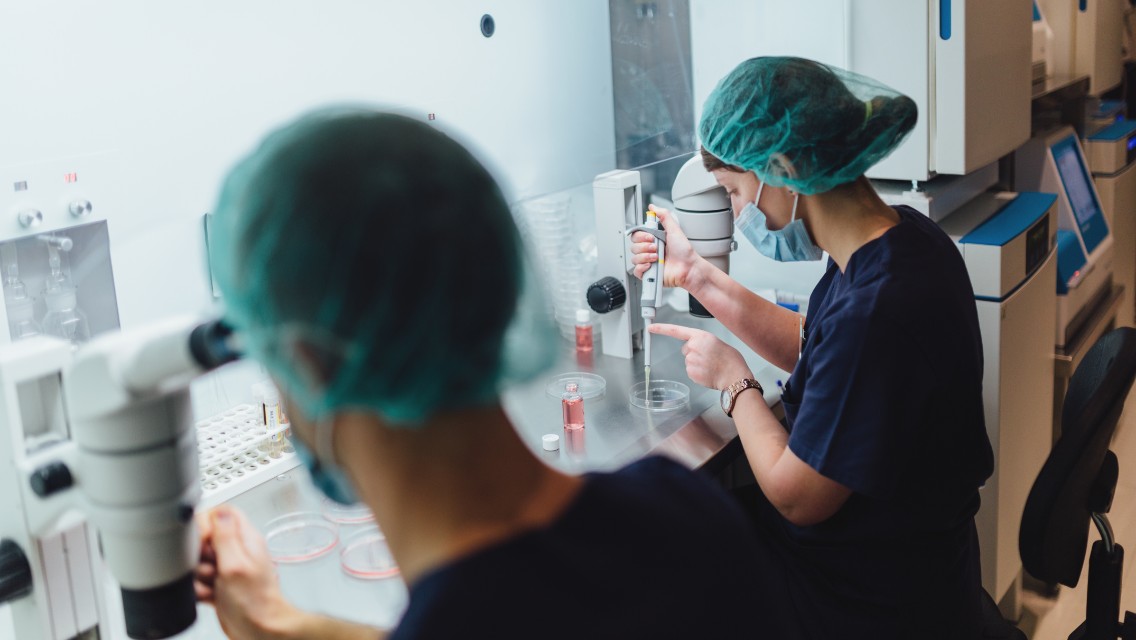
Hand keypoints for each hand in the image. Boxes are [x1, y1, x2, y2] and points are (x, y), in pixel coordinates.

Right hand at [195, 506, 298, 639]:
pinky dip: (200, 589)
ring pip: (199, 561)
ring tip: (213, 584)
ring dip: (199, 575)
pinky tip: (210, 595)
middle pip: (205, 538)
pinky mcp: (220, 585)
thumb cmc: (256, 601)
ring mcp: (228, 568)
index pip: (222, 513)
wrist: (260, 630)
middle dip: (199, 555)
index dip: (206, 522)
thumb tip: (218, 512)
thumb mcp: (236, 564)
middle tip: (211, 567)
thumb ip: (225, 537)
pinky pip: (199, 580)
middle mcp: (237, 551)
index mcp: (246, 539)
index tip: (202, 540)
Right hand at [629, 205, 703, 288]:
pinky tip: (651, 266)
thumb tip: (653, 207)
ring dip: (645, 257)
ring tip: (656, 258)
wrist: (688, 268)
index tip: (651, 237)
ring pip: (634, 258)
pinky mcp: (649, 274)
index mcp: (653, 240)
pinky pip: (636, 271)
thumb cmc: (684, 252)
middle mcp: (650, 251)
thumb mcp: (674, 229)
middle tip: (656, 248)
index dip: (641, 236)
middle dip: (644, 247)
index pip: (636, 235)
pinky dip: (642, 268)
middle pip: (633, 247)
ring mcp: (648, 262)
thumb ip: (664, 216)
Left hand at [649, 323, 752, 389]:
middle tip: (709, 357)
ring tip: (711, 366)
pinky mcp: (691, 372)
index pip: (676, 330)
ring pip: (689, 361)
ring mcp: (691, 360)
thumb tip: (696, 347)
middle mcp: (693, 347)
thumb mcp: (717, 342)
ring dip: (697, 364)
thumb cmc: (731, 360)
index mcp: (701, 336)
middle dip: (694, 353)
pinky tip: (708, 373)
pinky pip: (691, 371)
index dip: (661, 329)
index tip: (650, 328)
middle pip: (686, 349)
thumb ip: (703, 342)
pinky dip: (698, 373)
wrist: (735, 376)